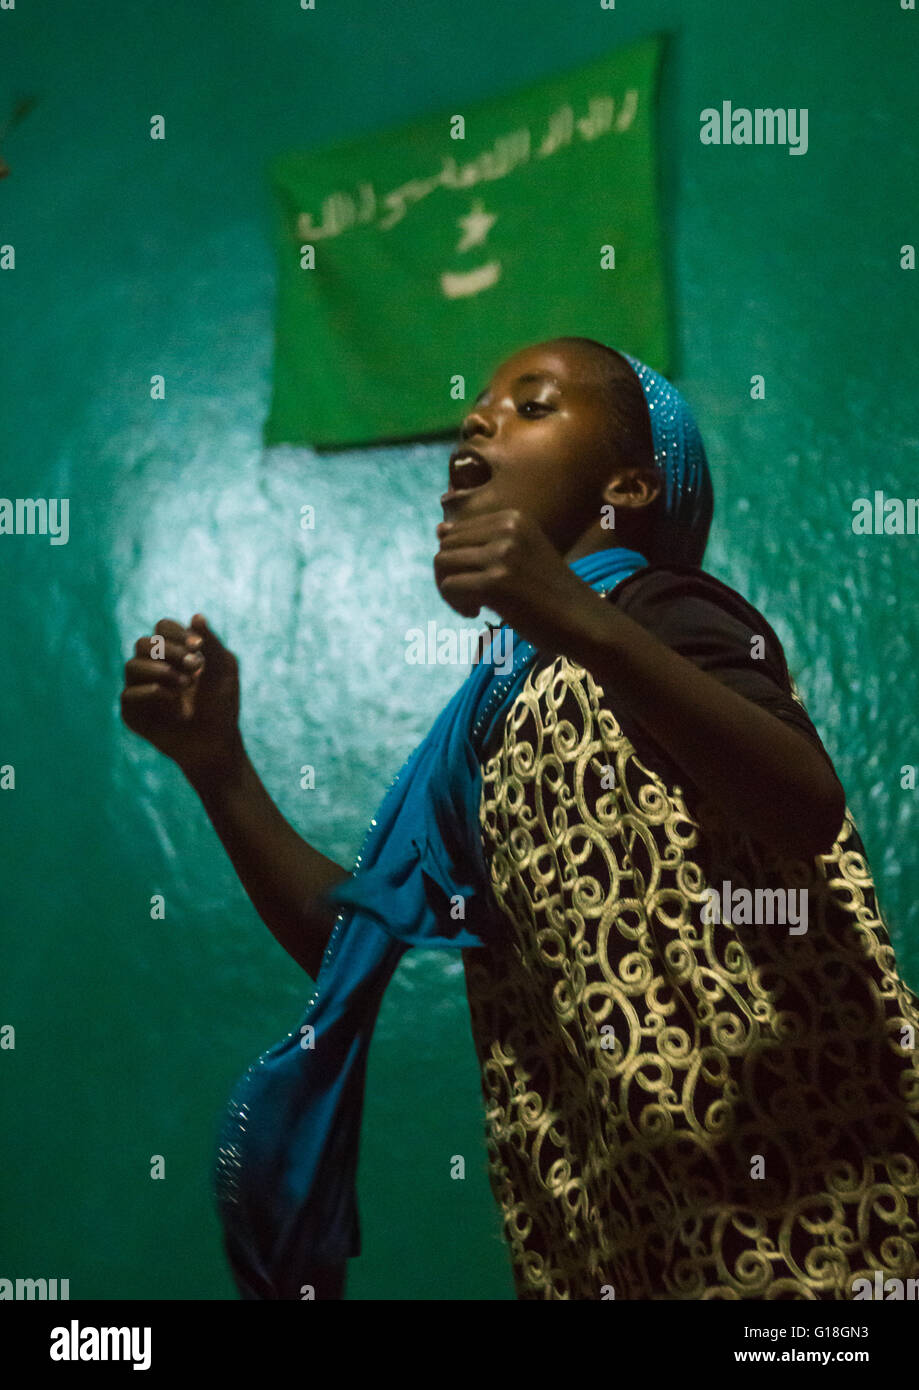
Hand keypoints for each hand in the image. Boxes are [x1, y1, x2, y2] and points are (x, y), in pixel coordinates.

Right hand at [120, 614, 241, 777]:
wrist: (215, 742)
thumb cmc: (221, 706)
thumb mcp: (223, 670)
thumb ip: (211, 643)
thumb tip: (197, 616)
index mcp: (174, 653)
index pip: (162, 628)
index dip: (176, 633)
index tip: (198, 648)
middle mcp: (153, 667)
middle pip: (144, 643)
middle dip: (169, 651)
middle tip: (194, 666)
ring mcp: (140, 689)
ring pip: (131, 665)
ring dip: (161, 671)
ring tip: (185, 685)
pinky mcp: (132, 711)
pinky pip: (128, 694)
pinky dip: (152, 693)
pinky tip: (174, 701)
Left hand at [434, 509, 606, 655]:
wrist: (583, 620)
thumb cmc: (552, 592)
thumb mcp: (521, 553)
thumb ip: (482, 540)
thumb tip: (438, 528)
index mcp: (514, 517)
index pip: (458, 529)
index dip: (458, 558)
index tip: (477, 579)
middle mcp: (507, 528)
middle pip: (446, 545)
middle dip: (449, 573)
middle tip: (470, 597)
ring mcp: (502, 554)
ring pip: (443, 564)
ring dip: (449, 589)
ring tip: (473, 605)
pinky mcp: (496, 582)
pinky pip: (451, 586)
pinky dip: (456, 604)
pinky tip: (477, 612)